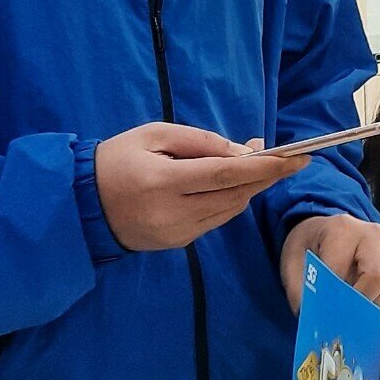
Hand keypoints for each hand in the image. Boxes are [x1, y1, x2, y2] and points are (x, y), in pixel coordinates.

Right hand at [98, 123, 308, 252]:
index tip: (297, 158)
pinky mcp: (176, 244)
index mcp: (164, 182)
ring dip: (249, 189)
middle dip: (265, 178)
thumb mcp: (154, 135)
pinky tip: (230, 185)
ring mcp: (176, 234)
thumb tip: (243, 152)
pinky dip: (228, 202)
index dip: (265, 168)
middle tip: (287, 159)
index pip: (226, 175)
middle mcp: (173, 213)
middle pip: (234, 196)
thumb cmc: (117, 159)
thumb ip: (200, 141)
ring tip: (258, 167)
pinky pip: (214, 221)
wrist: (81, 204)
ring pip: (229, 211)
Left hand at [283, 213, 379, 315]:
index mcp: (342, 230)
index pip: (342, 268)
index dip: (332, 296)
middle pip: (378, 276)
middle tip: (342, 320)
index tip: (324, 316)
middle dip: (359, 304)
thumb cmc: (309, 246)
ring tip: (352, 319)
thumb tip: (310, 317)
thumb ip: (298, 289)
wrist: (324, 232)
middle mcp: (371, 236)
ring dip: (373, 311)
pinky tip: (364, 315)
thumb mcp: (291, 262)